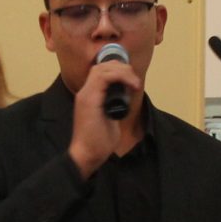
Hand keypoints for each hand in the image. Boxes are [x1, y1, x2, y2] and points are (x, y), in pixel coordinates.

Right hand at [66, 50, 140, 177]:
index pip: (101, 72)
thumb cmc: (98, 142)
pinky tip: (131, 85)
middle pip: (101, 66)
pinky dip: (120, 77)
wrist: (88, 154)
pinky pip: (103, 78)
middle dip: (122, 68)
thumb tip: (124, 100)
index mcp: (90, 95)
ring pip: (102, 69)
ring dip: (122, 72)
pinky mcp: (89, 100)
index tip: (133, 82)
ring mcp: (86, 95)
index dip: (118, 70)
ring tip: (134, 83)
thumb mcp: (109, 118)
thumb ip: (113, 107)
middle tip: (135, 81)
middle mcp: (85, 92)